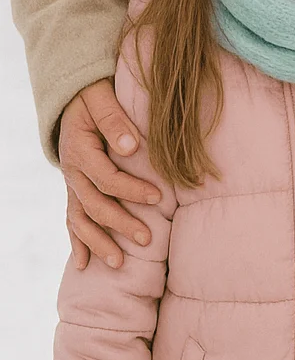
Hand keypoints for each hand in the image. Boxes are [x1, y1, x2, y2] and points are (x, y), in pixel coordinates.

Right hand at [59, 80, 157, 269]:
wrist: (73, 96)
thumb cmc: (94, 95)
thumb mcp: (102, 98)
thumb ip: (115, 120)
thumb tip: (130, 147)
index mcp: (80, 150)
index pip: (107, 178)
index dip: (132, 190)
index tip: (158, 198)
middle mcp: (72, 172)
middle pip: (94, 205)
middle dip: (120, 224)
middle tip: (147, 239)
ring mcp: (71, 183)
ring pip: (80, 219)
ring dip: (98, 242)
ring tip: (118, 263)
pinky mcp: (73, 189)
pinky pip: (71, 218)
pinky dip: (76, 241)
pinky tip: (82, 264)